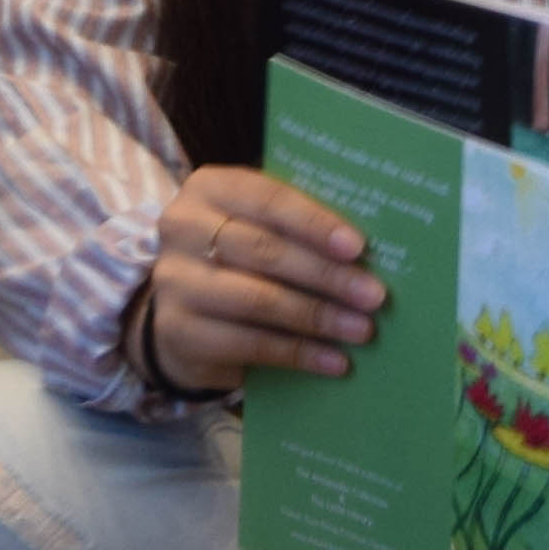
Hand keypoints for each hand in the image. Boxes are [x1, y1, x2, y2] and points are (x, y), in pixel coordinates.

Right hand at [138, 164, 385, 393]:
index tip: (358, 246)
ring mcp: (174, 282)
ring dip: (318, 317)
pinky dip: (298, 354)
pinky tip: (335, 361)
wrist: (184, 309)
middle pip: (264, 251)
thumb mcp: (261, 228)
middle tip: (374, 296)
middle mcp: (182, 229)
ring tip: (361, 330)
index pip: (267, 199)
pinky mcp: (178, 332)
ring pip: (257, 300)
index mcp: (209, 188)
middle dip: (326, 275)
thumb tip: (367, 255)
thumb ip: (299, 228)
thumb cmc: (240, 258)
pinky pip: (248, 344)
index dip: (314, 223)